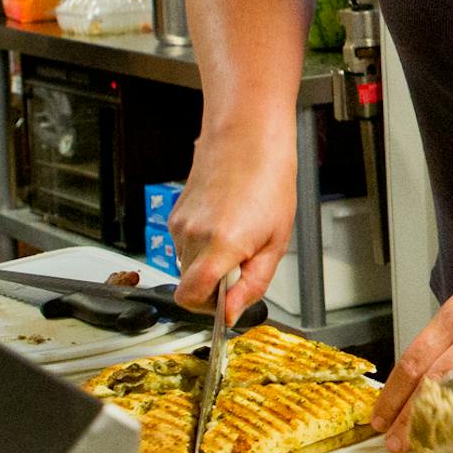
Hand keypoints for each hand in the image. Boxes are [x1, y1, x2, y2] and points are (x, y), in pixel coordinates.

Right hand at [169, 125, 295, 319]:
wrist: (248, 138)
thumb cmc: (270, 180)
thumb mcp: (277, 241)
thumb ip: (253, 283)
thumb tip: (231, 314)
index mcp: (221, 244)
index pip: (191, 297)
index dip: (209, 308)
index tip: (228, 301)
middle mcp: (193, 236)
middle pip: (189, 285)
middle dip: (214, 284)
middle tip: (243, 261)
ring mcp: (180, 224)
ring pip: (187, 265)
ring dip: (209, 262)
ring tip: (238, 234)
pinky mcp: (175, 214)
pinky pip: (185, 244)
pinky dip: (202, 244)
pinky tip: (225, 222)